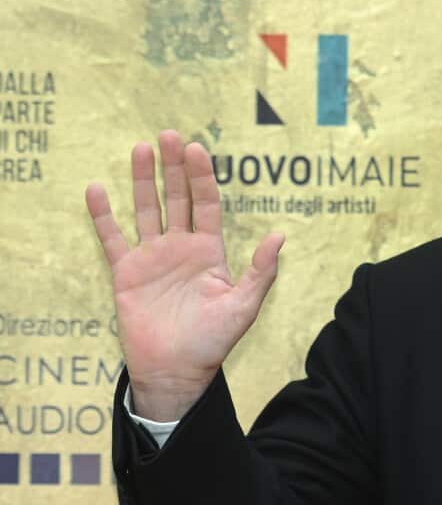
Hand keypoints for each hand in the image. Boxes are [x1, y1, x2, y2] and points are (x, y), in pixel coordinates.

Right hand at [85, 131, 283, 420]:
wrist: (177, 370)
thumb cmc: (213, 341)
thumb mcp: (244, 305)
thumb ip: (261, 271)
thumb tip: (281, 236)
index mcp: (210, 251)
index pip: (206, 205)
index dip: (201, 178)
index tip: (196, 150)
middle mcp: (181, 248)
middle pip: (177, 198)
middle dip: (173, 167)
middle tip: (169, 134)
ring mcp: (153, 257)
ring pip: (146, 209)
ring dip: (142, 180)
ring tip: (140, 148)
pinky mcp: (126, 272)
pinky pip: (113, 238)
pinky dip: (103, 216)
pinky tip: (97, 189)